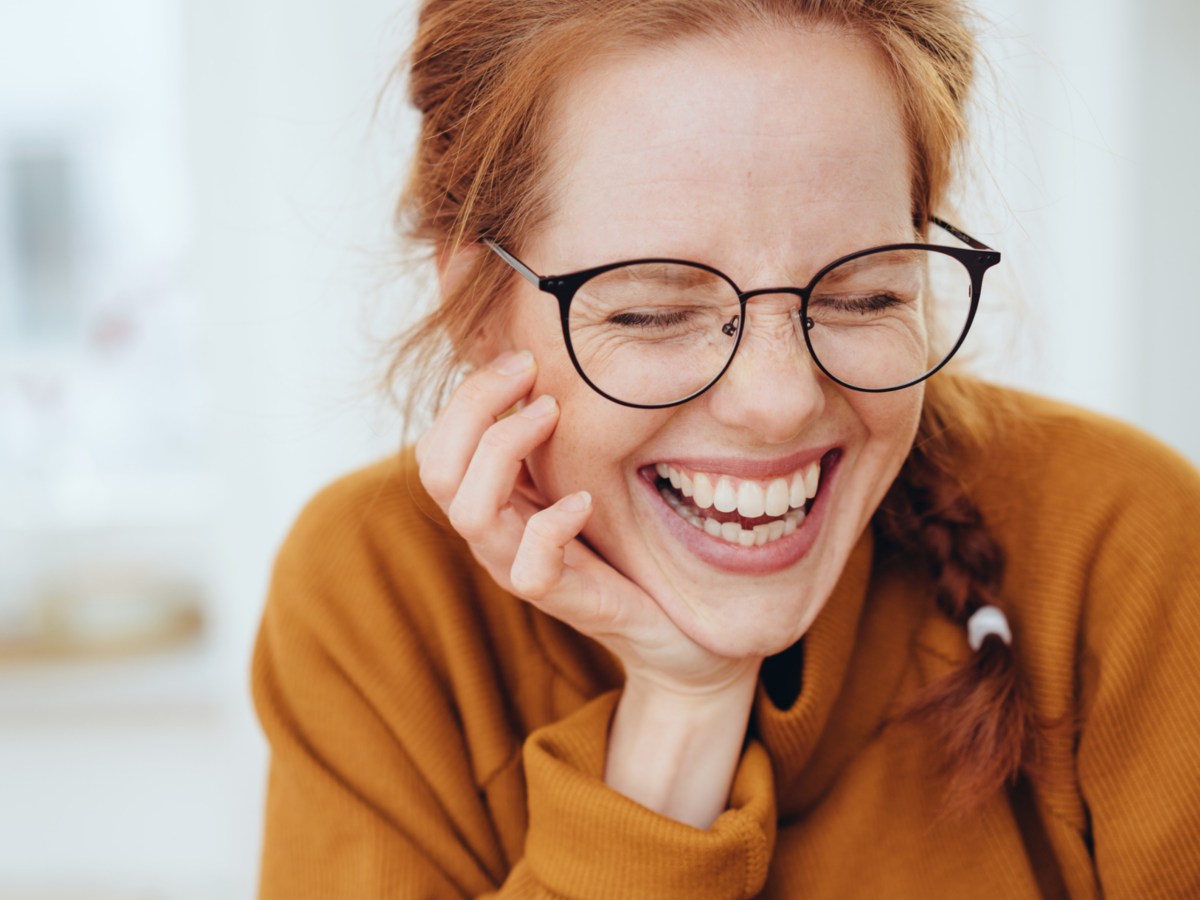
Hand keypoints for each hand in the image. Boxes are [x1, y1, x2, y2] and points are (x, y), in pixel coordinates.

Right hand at [414, 350, 757, 694]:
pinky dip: (552, 525)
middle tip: (530, 373)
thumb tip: (543, 362)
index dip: (467, 396)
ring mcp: (519, 568)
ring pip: (470, 513)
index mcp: (489, 502)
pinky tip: (585, 500)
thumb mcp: (575, 476)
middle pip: (437, 471)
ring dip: (504, 449)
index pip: (436, 448)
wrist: (668, 625)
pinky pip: (530, 568)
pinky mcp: (560, 599)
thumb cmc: (621, 541)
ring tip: (551, 415)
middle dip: (475, 407)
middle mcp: (492, 536)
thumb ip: (547, 437)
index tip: (522, 357)